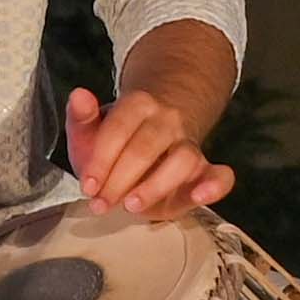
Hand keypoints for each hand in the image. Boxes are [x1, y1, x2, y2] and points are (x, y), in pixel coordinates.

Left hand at [65, 83, 236, 219]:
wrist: (143, 152)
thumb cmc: (112, 145)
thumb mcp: (89, 132)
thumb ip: (81, 116)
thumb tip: (79, 94)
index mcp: (138, 105)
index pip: (120, 127)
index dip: (101, 159)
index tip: (88, 185)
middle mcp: (168, 121)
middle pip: (147, 146)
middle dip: (120, 179)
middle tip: (102, 202)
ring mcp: (188, 147)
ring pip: (183, 159)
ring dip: (156, 186)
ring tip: (132, 205)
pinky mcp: (204, 173)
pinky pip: (220, 175)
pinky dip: (215, 186)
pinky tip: (200, 196)